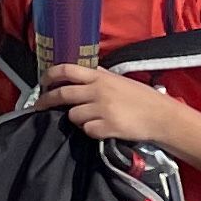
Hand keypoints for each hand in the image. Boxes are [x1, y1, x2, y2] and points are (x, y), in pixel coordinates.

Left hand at [38, 59, 179, 145]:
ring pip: (73, 115)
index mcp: (100, 77)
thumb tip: (81, 73)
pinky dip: (90, 131)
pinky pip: (87, 130)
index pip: (67, 70)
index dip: (50, 75)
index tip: (42, 82)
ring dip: (76, 118)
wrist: (160, 116)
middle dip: (46, 100)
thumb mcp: (118, 80)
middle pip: (63, 94)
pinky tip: (101, 128)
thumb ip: (99, 77)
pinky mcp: (107, 127)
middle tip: (39, 106)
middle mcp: (98, 91)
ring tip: (89, 119)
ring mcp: (102, 109)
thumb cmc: (141, 97)